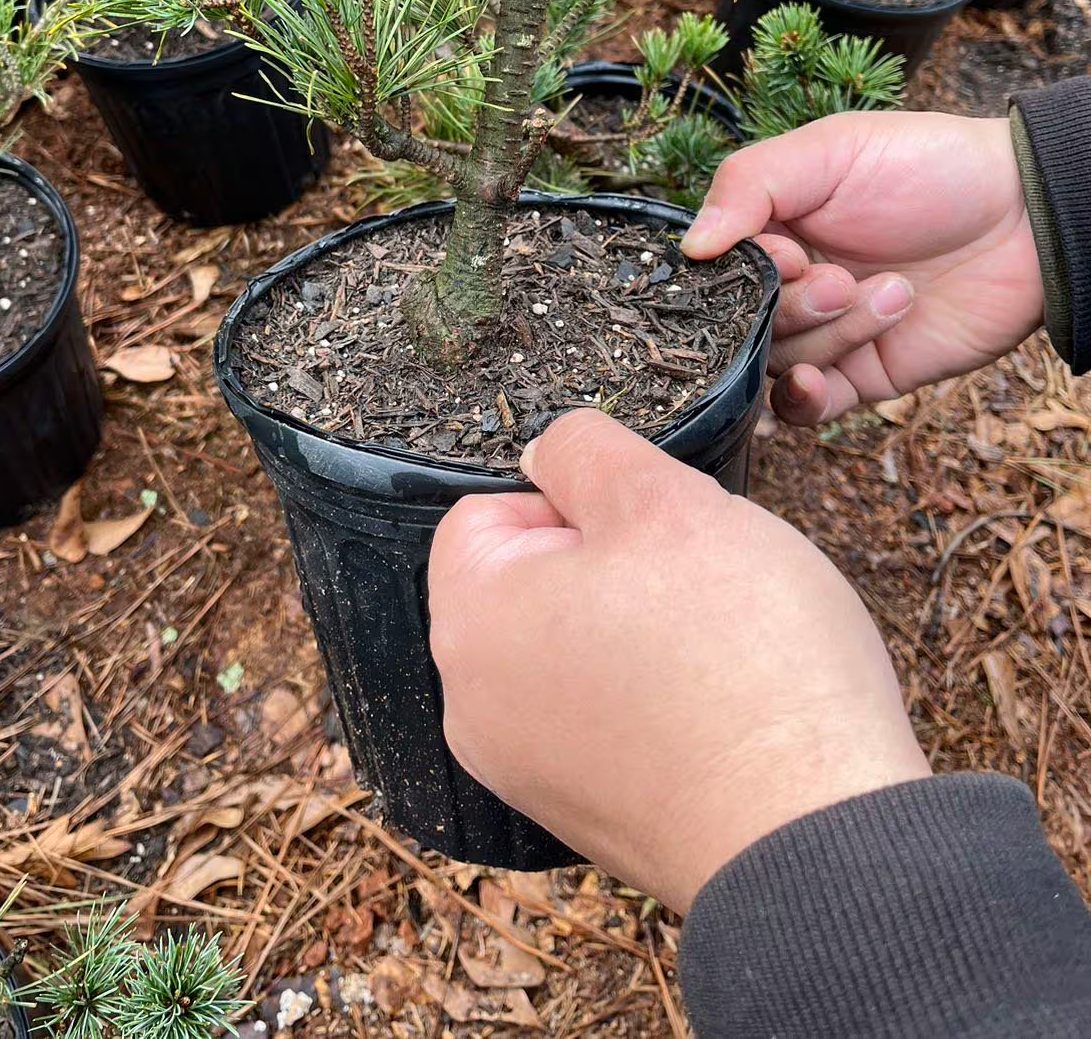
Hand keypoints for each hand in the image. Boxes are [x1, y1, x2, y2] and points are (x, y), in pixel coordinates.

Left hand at [429, 410, 929, 913]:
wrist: (818, 837)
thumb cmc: (744, 659)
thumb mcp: (662, 499)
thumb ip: (584, 451)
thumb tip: (545, 451)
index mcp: (471, 622)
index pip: (486, 511)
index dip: (575, 501)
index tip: (647, 533)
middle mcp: (475, 708)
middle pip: (532, 581)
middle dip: (612, 565)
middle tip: (693, 587)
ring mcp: (528, 771)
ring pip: (578, 645)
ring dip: (639, 628)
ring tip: (714, 649)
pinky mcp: (587, 816)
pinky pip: (608, 716)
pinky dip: (656, 699)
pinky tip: (718, 705)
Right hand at [680, 111, 1043, 423]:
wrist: (1028, 216)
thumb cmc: (928, 166)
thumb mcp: (829, 150)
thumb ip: (748, 184)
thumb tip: (689, 245)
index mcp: (771, 226)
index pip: (714, 265)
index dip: (738, 269)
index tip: (785, 252)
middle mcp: (790, 283)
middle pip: (741, 320)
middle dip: (789, 306)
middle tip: (839, 278)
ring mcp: (824, 332)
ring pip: (776, 361)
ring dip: (826, 334)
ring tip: (890, 294)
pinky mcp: (862, 376)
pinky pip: (807, 408)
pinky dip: (800, 401)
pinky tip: (814, 380)